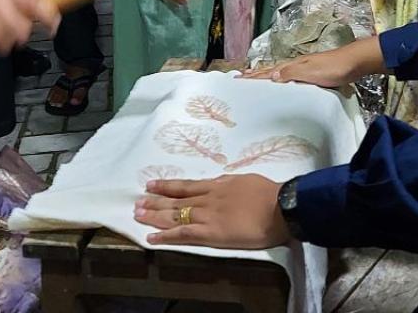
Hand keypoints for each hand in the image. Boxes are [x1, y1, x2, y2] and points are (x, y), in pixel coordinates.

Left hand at [135, 175, 288, 248]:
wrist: (280, 206)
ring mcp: (208, 215)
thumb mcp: (246, 180)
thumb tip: (223, 183)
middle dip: (156, 200)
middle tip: (138, 201)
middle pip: (177, 199)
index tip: (152, 184)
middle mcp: (208, 197)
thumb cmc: (269, 193)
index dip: (168, 186)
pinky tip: (152, 238)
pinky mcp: (211, 233)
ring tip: (138, 215)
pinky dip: (166, 235)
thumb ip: (231, 184)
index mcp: (218, 184)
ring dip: (155, 215)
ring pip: (175, 214)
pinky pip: (183, 234)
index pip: (187, 185)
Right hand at [240, 36, 384, 87]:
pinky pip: (291, 76)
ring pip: (281, 72)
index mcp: (294, 65)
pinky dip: (282, 79)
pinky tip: (284, 82)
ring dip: (267, 76)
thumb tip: (270, 76)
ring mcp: (306, 68)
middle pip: (272, 70)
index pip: (269, 72)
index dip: (255, 76)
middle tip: (242, 77)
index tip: (239, 79)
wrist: (355, 62)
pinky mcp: (314, 73)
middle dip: (257, 74)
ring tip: (257, 79)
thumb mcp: (311, 72)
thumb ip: (291, 74)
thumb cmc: (334, 68)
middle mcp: (297, 65)